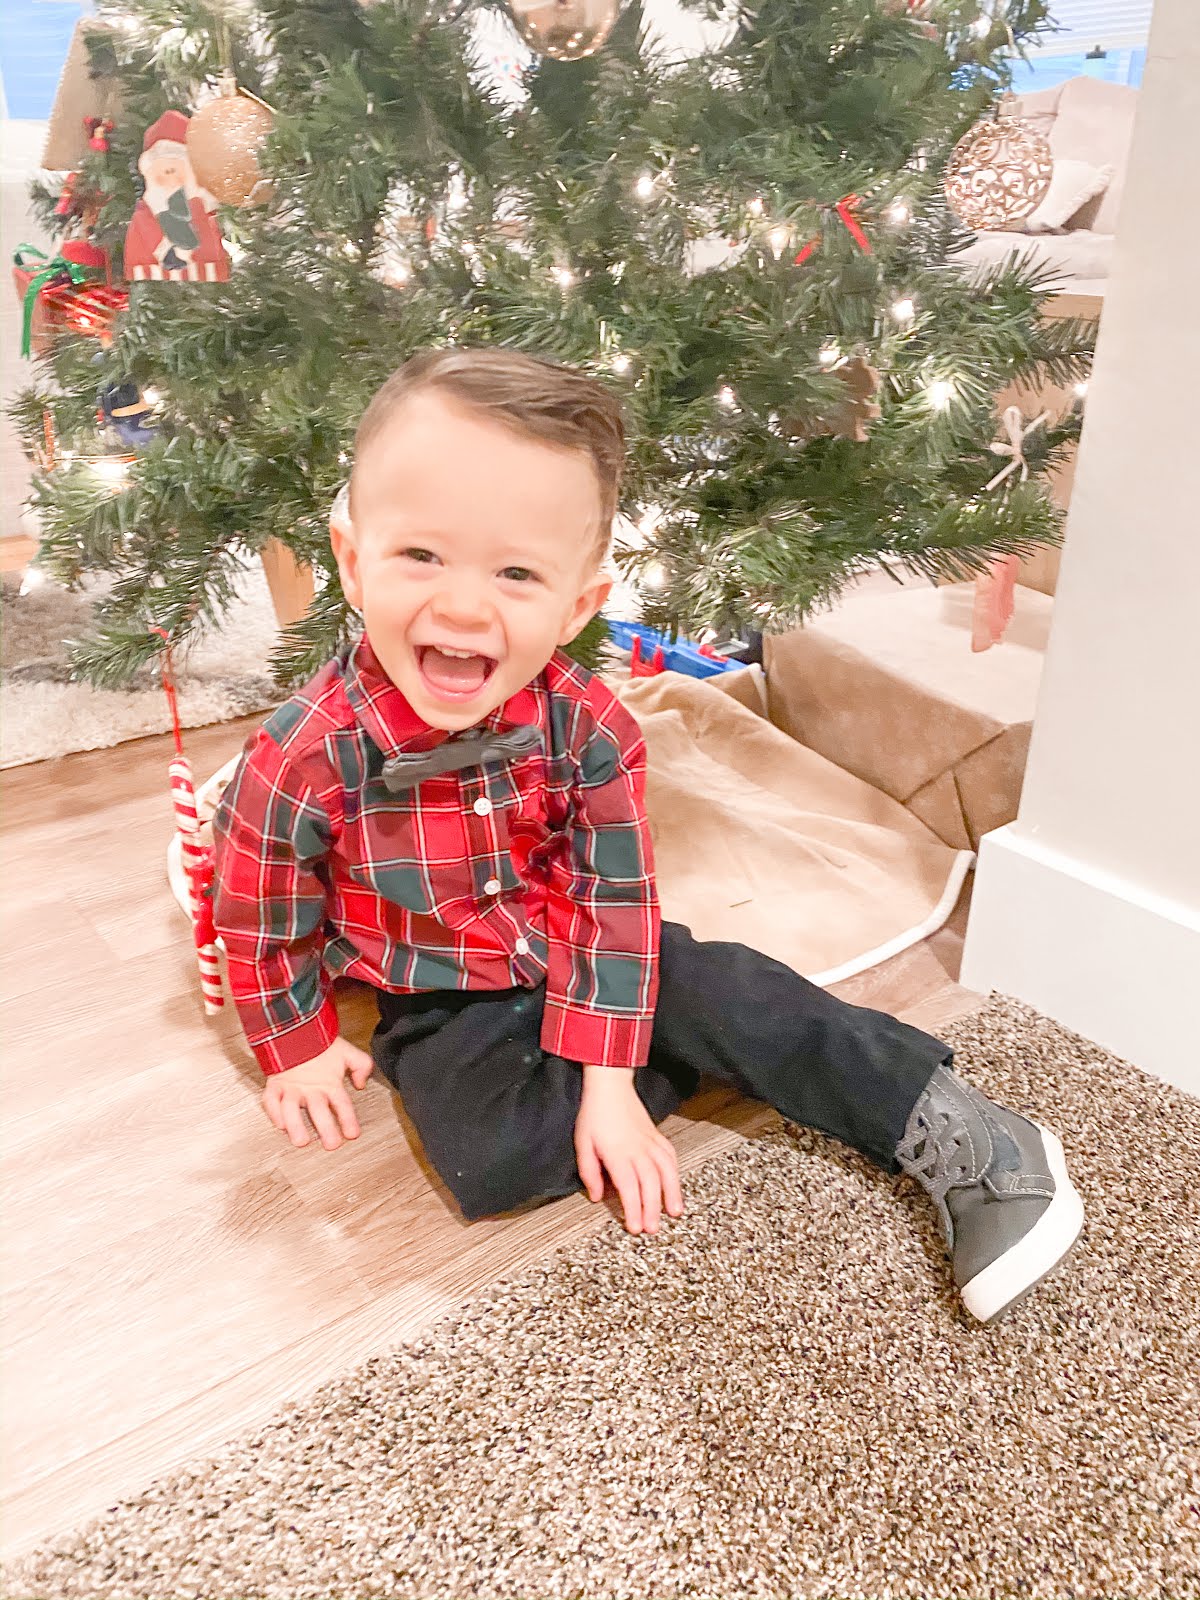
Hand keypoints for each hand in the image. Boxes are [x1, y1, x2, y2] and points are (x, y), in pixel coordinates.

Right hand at [261, 1036, 374, 1150]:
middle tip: (331, 1144)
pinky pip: (271, 1100)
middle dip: (326, 1129)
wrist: (296, 1027)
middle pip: (319, 1111)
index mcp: (329, 1082)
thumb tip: (361, 1083)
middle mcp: (310, 1088)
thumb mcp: (347, 1052)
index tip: (352, 1134)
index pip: (342, 1104)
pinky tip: (279, 1124)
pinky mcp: (275, 1084)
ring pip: (292, 1109)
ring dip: (296, 1126)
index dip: (348, 1120)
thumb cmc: (320, 1044)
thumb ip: (361, 1066)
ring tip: (301, 1141)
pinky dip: (274, 1112)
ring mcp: (291, 1087)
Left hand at [574, 1066, 682, 1234]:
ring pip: (666, 1171)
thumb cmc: (594, 1114)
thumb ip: (589, 1172)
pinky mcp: (657, 1136)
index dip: (633, 1209)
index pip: (628, 1187)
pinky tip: (675, 1184)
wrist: (610, 1085)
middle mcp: (637, 1149)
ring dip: (671, 1193)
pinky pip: (670, 1156)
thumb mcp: (582, 1143)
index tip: (635, 1228)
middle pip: (650, 1184)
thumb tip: (596, 1196)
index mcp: (617, 1153)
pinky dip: (675, 1172)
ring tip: (674, 1212)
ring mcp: (650, 1142)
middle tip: (653, 1229)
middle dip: (653, 1209)